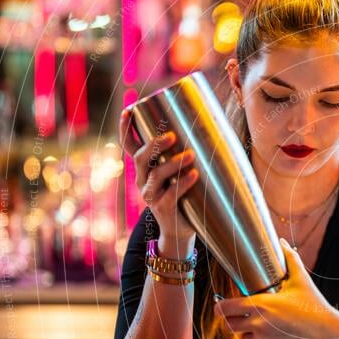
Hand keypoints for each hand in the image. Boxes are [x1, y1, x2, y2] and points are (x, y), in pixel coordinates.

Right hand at [119, 109, 198, 244]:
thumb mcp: (179, 172)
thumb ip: (185, 154)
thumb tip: (212, 126)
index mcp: (144, 168)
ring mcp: (150, 196)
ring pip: (155, 176)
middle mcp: (142, 180)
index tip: (128, 109)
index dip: (125, 128)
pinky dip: (182, 184)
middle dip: (154, 144)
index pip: (129, 146)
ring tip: (190, 156)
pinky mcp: (162, 209)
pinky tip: (194, 175)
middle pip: (140, 158)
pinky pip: (169, 195)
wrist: (180, 229)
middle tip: (172, 136)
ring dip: (173, 164)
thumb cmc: (183, 194)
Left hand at [213, 239, 338, 338]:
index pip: (225, 308)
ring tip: (261, 324)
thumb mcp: (301, 281)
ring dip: (246, 332)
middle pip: (229, 324)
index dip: (221, 306)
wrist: (329, 337)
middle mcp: (258, 326)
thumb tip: (282, 244)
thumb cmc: (315, 308)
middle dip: (233, 318)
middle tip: (242, 313)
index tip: (222, 305)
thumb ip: (289, 259)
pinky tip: (272, 335)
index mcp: (261, 306)